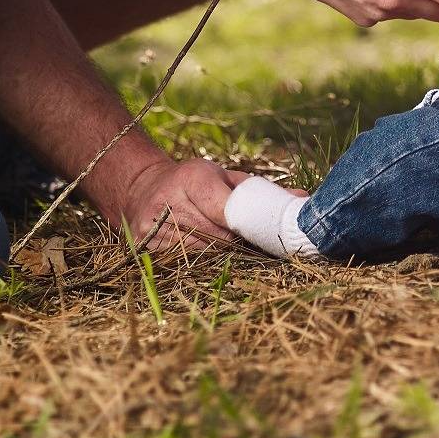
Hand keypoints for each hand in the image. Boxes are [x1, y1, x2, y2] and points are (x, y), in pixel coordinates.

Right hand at [113, 154, 246, 254]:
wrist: (144, 188)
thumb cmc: (192, 183)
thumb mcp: (220, 176)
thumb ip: (254, 190)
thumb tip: (295, 199)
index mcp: (190, 178)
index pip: (224, 210)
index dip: (244, 222)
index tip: (257, 228)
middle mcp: (167, 201)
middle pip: (217, 237)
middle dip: (235, 240)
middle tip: (244, 238)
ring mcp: (152, 226)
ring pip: (203, 253)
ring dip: (218, 252)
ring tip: (221, 241)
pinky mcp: (144, 245)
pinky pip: (184, 261)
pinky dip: (198, 259)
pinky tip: (198, 248)